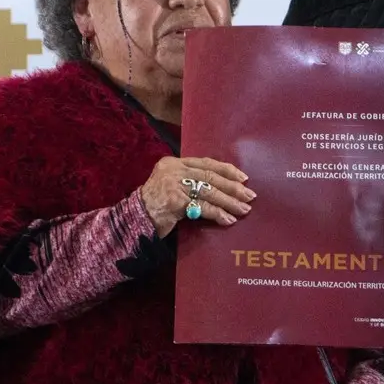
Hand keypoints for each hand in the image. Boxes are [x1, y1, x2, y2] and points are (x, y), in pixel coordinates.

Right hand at [139, 156, 254, 236]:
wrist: (134, 221)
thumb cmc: (155, 206)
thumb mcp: (171, 186)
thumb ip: (190, 182)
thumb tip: (223, 188)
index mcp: (173, 163)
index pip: (206, 163)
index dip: (227, 170)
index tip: (244, 178)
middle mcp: (173, 170)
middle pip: (210, 177)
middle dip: (232, 187)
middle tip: (250, 196)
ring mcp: (173, 184)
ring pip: (209, 191)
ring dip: (229, 202)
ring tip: (243, 209)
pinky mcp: (174, 201)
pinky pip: (202, 207)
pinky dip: (217, 214)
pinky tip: (228, 220)